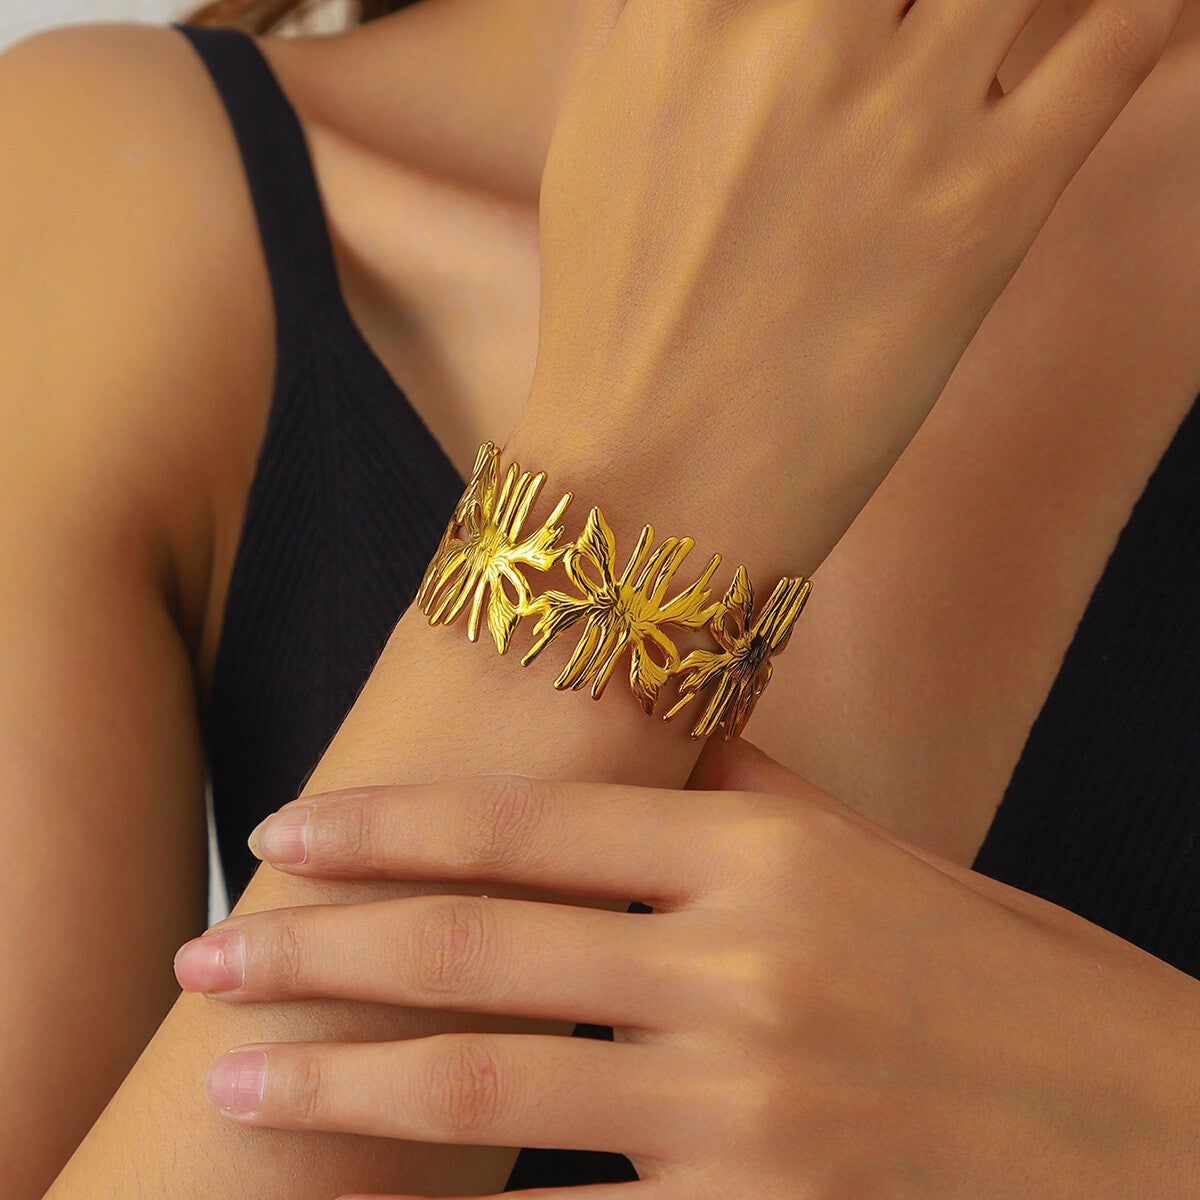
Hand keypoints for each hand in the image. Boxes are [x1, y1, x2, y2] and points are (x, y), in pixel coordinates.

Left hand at [175, 738, 1199, 1197]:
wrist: (1160, 1131)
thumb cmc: (1006, 978)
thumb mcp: (875, 857)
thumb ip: (744, 799)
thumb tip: (645, 739)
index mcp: (765, 854)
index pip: (529, 824)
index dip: (389, 826)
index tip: (284, 834)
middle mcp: (742, 970)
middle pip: (478, 950)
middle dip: (318, 954)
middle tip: (206, 962)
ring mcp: (748, 1112)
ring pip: (490, 1091)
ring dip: (345, 1089)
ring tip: (239, 1083)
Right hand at [511, 0, 1183, 574]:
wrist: (657, 477)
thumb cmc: (618, 319)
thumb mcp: (601, 132)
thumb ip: (670, 16)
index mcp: (689, 7)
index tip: (876, 1)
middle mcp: (798, 34)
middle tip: (940, 17)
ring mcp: (900, 117)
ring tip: (1015, 20)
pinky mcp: (990, 204)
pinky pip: (1122, 36)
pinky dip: (1149, 0)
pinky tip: (1143, 4)